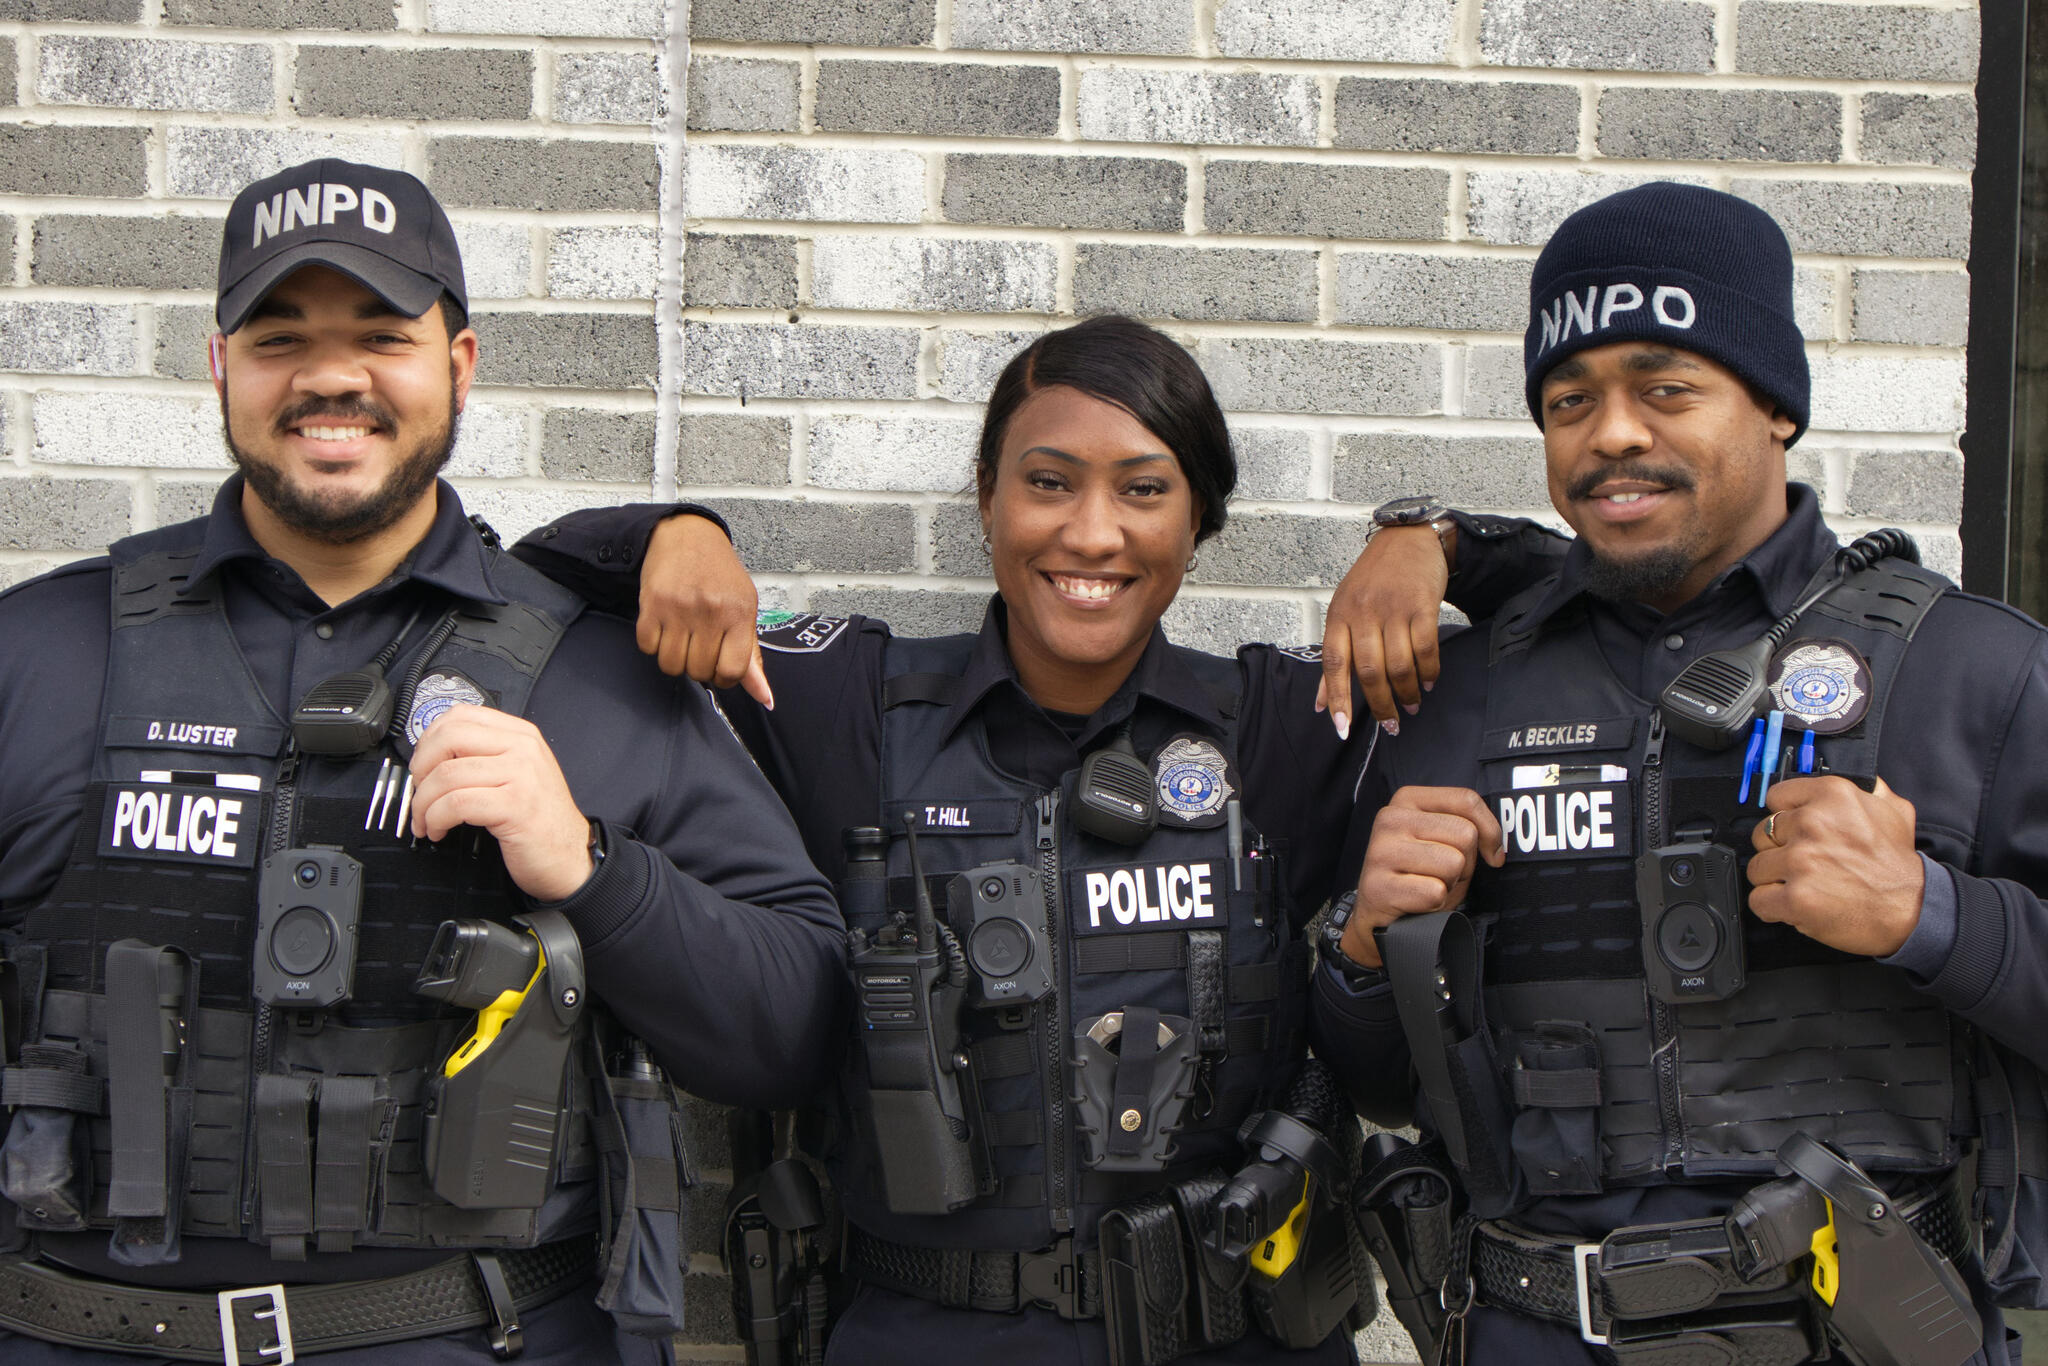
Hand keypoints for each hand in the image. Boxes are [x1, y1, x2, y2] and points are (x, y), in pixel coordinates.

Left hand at [409, 705, 595, 902]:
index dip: (429, 739)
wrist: (571, 856)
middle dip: (420, 768)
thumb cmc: (539, 820)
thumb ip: (485, 755)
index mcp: (521, 735)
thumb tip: (433, 754)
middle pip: (448, 738)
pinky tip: (439, 830)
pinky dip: (436, 819)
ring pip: (446, 775)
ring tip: (426, 820)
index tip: (423, 765)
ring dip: (423, 803)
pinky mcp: (514, 805)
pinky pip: (455, 803)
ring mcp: (521, 774)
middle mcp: (522, 748)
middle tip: (419, 791)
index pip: (461, 716)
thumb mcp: (518, 774)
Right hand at [635, 513, 772, 707]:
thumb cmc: (720, 575)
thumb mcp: (745, 609)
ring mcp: (679, 608)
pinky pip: (647, 648)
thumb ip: (752, 655)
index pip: (733, 671)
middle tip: (700, 645)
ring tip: (682, 637)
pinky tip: (665, 626)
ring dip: (675, 659)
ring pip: (671, 665)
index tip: (720, 666)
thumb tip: (766, 699)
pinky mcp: (651, 604)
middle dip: (699, 667)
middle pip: (699, 672)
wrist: (687, 535)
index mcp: (739, 613)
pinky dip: (653, 644)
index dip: (725, 677)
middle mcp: (710, 611)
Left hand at [1318, 523, 1453, 738]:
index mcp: (1339, 616)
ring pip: (1398, 664)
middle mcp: (1363, 612)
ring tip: (1412, 705)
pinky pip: (1426, 647)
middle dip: (1381, 705)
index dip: (1337, 699)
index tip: (1342, 729)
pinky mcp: (1422, 604)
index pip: (1334, 664)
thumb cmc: (1372, 581)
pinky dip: (1429, 670)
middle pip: (1369, 670)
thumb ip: (1336, 658)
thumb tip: (1321, 704)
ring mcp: (1393, 608)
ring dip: (1407, 692)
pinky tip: (1429, 681)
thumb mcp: (1344, 611)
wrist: (1406, 538)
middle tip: (1392, 725)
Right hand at [1343, 786, 1503, 966]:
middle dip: (1465, 863)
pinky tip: (1417, 903)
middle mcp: (1390, 818)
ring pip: (1453, 863)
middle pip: (1465, 834)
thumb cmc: (1420, 876)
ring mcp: (1381, 851)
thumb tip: (1497, 850)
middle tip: (1443, 874)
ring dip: (1450, 884)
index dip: (1491, 831)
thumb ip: (1467, 827)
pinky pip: (1435, 892)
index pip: (1466, 800)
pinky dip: (1435, 903)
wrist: (1383, 916)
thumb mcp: (1443, 841)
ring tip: (1428, 886)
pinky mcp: (1378, 886)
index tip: (1492, 854)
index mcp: (1406, 800)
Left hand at [1746, 776, 1923, 957]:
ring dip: (1776, 880)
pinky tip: (1797, 905)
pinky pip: (1759, 900)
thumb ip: (1866, 789)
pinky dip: (1774, 907)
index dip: (1784, 818)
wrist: (1915, 909)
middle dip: (1780, 850)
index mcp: (1833, 795)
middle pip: (1762, 834)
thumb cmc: (1899, 865)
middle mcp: (1813, 824)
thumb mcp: (1893, 809)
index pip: (1776, 797)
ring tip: (1806, 885)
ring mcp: (1801, 861)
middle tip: (1807, 863)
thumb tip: (1852, 776)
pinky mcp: (1796, 897)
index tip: (1795, 832)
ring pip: (1757, 867)